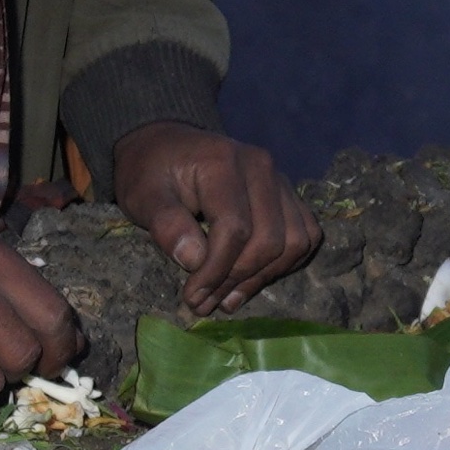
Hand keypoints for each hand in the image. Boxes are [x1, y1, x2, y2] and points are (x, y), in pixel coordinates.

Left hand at [106, 123, 317, 316]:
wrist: (166, 146)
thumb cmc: (150, 172)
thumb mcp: (142, 195)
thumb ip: (165, 224)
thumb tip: (194, 260)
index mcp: (222, 162)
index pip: (235, 228)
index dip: (216, 271)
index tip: (193, 297)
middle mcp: (261, 167)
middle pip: (269, 240)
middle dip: (237, 279)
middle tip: (205, 302)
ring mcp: (280, 180)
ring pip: (294, 242)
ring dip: (262, 277)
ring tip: (227, 298)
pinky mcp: (287, 194)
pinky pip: (306, 235)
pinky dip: (285, 264)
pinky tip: (253, 279)